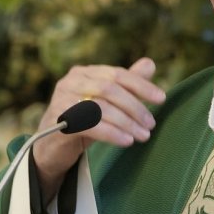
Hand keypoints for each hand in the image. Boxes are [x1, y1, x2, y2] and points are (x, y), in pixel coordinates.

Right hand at [31, 57, 165, 198]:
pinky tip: (126, 141)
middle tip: (151, 124)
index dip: (141, 85)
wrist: (51, 149)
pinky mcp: (59, 121)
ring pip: (102, 107)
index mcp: (84, 73)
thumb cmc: (82, 122)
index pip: (117, 74)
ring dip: (127, 123)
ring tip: (143, 136)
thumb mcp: (106, 103)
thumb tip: (150, 64)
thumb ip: (126, 84)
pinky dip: (112, 133)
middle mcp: (71, 81)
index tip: (161, 99)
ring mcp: (62, 100)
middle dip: (135, 107)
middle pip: (110, 89)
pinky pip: (91, 125)